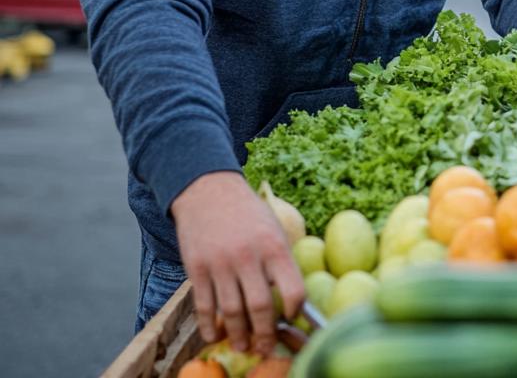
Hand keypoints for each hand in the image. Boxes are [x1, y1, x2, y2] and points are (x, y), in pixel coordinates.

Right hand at [171, 171, 304, 354]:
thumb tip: (294, 299)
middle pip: (260, 307)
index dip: (296, 310)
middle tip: (266, 347)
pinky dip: (210, 325)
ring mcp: (220, 264)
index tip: (293, 318)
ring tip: (244, 345)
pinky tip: (216, 335)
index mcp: (275, 246)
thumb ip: (282, 261)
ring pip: (231, 311)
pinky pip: (204, 305)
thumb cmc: (248, 214)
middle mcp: (249, 257)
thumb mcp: (274, 228)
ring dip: (238, 334)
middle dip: (265, 334)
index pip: (293, 289)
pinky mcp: (196, 268)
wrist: (208, 191)